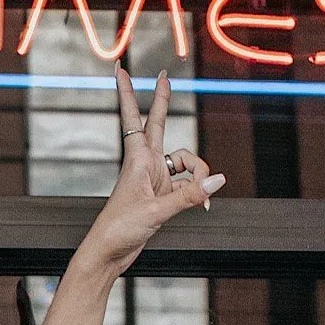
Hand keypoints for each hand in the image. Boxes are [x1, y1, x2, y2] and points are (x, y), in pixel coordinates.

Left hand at [83, 69, 223, 272]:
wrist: (108, 255)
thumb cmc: (120, 229)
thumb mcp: (156, 212)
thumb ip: (189, 196)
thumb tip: (217, 182)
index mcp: (138, 158)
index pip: (134, 117)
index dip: (129, 93)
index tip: (120, 69)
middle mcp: (146, 164)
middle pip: (160, 124)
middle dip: (163, 101)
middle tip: (164, 75)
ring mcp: (155, 179)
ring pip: (186, 163)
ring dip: (199, 175)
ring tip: (203, 196)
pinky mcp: (162, 195)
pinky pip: (188, 185)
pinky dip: (198, 193)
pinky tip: (205, 204)